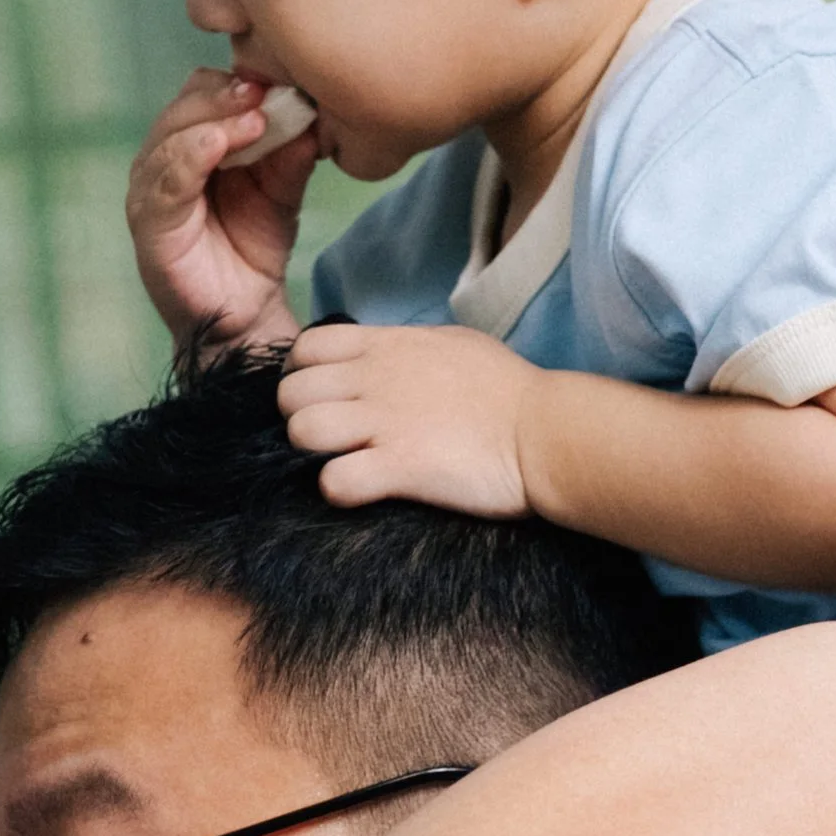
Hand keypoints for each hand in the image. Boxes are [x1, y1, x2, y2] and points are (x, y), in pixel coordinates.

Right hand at [127, 67, 314, 352]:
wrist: (244, 315)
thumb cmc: (255, 246)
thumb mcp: (282, 191)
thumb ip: (290, 154)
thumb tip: (310, 114)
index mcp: (191, 142)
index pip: (202, 92)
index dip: (237, 82)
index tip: (277, 78)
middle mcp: (163, 158)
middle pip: (184, 106)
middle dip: (225, 95)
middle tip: (264, 90)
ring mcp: (151, 189)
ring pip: (171, 136)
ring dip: (213, 121)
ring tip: (254, 117)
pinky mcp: (149, 222)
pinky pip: (165, 181)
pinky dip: (190, 156)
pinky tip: (218, 144)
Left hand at [280, 320, 536, 513]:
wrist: (545, 431)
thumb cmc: (507, 389)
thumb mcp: (452, 345)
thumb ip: (408, 347)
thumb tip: (386, 353)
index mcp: (387, 346)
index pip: (307, 347)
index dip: (303, 375)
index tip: (326, 397)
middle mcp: (375, 379)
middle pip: (291, 392)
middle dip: (300, 417)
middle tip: (332, 438)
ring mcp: (384, 422)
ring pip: (301, 430)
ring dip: (312, 453)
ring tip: (344, 461)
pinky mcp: (398, 466)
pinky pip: (334, 481)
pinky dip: (339, 490)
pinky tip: (363, 489)